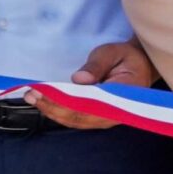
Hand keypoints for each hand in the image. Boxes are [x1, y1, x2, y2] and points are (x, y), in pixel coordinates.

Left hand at [28, 40, 157, 130]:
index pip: (93, 103)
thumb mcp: (112, 53)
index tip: (45, 91)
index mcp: (126, 94)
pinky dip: (58, 114)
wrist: (140, 66)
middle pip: (81, 116)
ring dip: (52, 111)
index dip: (66, 101)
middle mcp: (118, 111)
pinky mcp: (99, 118)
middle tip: (32, 94)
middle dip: (53, 107)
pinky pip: (77, 120)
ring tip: (33, 98)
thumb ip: (97, 65)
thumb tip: (79, 79)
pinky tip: (44, 105)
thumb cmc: (126, 58)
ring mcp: (108, 118)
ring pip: (77, 121)